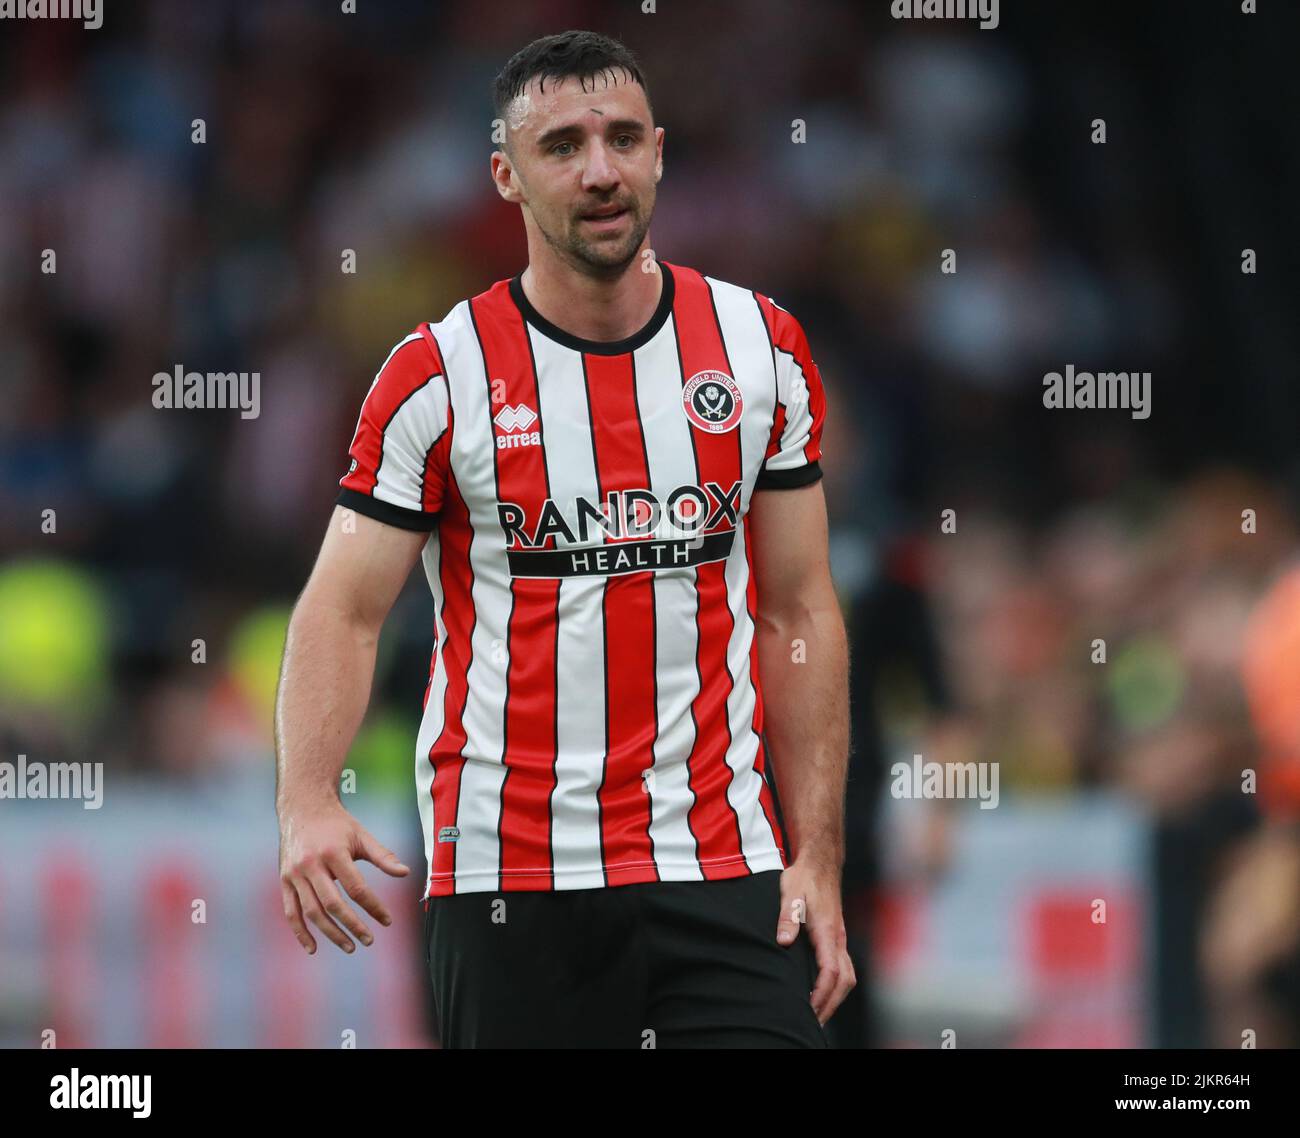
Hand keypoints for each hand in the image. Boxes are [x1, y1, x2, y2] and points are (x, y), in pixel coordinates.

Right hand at [279, 798, 409, 954]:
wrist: (303, 808)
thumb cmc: (337, 824)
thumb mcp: (362, 836)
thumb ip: (383, 856)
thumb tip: (405, 873)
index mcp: (333, 853)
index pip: (356, 888)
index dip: (373, 907)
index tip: (387, 920)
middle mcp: (311, 865)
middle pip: (332, 904)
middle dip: (352, 925)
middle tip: (369, 940)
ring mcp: (295, 874)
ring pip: (312, 912)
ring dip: (331, 933)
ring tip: (350, 946)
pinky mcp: (284, 880)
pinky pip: (291, 912)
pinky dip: (300, 932)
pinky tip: (313, 948)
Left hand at [776, 859, 855, 1024]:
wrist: (820, 862)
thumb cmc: (804, 877)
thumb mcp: (789, 893)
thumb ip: (787, 917)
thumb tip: (784, 941)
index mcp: (827, 930)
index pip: (830, 970)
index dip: (822, 993)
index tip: (810, 1009)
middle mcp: (838, 937)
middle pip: (844, 981)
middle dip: (830, 1004)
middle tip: (812, 1022)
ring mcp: (840, 938)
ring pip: (847, 976)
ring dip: (835, 998)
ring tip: (817, 1014)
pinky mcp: (837, 937)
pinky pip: (844, 968)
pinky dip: (836, 986)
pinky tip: (822, 993)